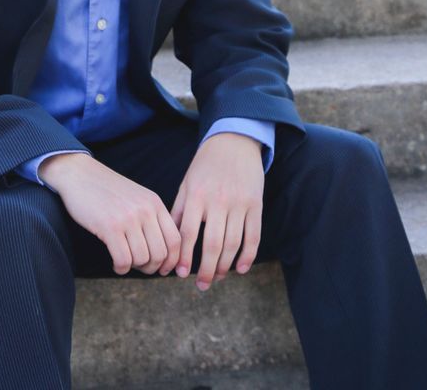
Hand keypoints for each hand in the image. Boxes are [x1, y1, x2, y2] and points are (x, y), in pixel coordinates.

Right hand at [39, 153, 180, 276]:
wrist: (79, 174)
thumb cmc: (107, 191)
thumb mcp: (137, 198)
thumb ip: (151, 218)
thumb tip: (164, 254)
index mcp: (155, 203)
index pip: (175, 240)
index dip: (172, 261)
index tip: (162, 270)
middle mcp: (145, 209)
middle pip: (161, 254)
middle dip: (151, 268)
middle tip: (139, 267)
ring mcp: (128, 217)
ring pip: (142, 259)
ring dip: (134, 267)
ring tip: (125, 261)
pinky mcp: (110, 226)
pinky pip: (123, 260)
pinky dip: (120, 268)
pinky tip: (115, 263)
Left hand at [170, 133, 263, 290]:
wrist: (233, 142)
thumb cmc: (205, 165)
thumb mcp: (187, 183)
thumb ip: (180, 210)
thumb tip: (171, 240)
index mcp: (197, 196)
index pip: (190, 234)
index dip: (185, 257)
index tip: (180, 274)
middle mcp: (218, 201)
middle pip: (213, 244)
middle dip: (206, 269)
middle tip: (201, 285)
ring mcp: (238, 203)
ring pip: (233, 244)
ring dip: (225, 266)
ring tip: (217, 277)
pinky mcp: (255, 204)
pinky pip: (253, 235)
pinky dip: (248, 255)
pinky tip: (240, 268)